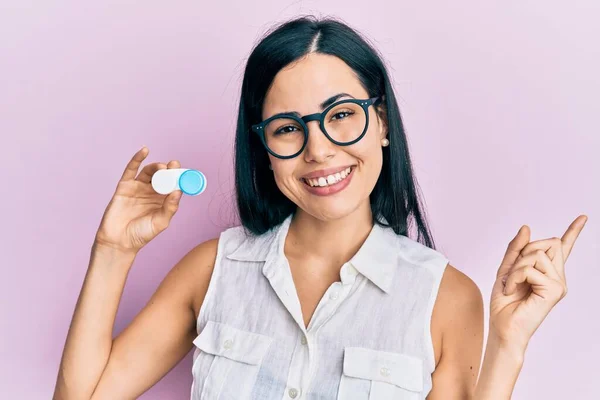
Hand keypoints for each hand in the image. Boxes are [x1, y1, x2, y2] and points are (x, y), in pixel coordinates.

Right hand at [94, 147, 182, 254]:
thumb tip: (177, 191)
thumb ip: (169, 207)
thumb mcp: (160, 222)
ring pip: (149, 172)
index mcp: (163, 200)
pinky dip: (137, 159)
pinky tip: (144, 150)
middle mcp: (152, 192)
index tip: (183, 172)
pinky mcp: (125, 186)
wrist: (119, 241)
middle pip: (163, 176)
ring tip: (163, 167)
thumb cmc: (141, 234)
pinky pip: (131, 170)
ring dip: (157, 167)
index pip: (173, 185)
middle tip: (174, 166)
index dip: (179, 178)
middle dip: (169, 170)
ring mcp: (138, 188)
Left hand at [490, 215, 587, 350]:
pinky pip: (530, 269)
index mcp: (547, 271)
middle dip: (524, 252)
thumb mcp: (506, 270)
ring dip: (516, 267)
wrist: (503, 327)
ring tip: (512, 285)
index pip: (563, 247)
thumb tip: (526, 227)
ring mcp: (559, 283)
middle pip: (547, 243)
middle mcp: (557, 276)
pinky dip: (515, 277)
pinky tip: (512, 290)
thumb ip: (516, 249)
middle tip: (513, 275)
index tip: (583, 217)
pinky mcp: (555, 290)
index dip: (573, 231)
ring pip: (536, 254)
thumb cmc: (505, 303)